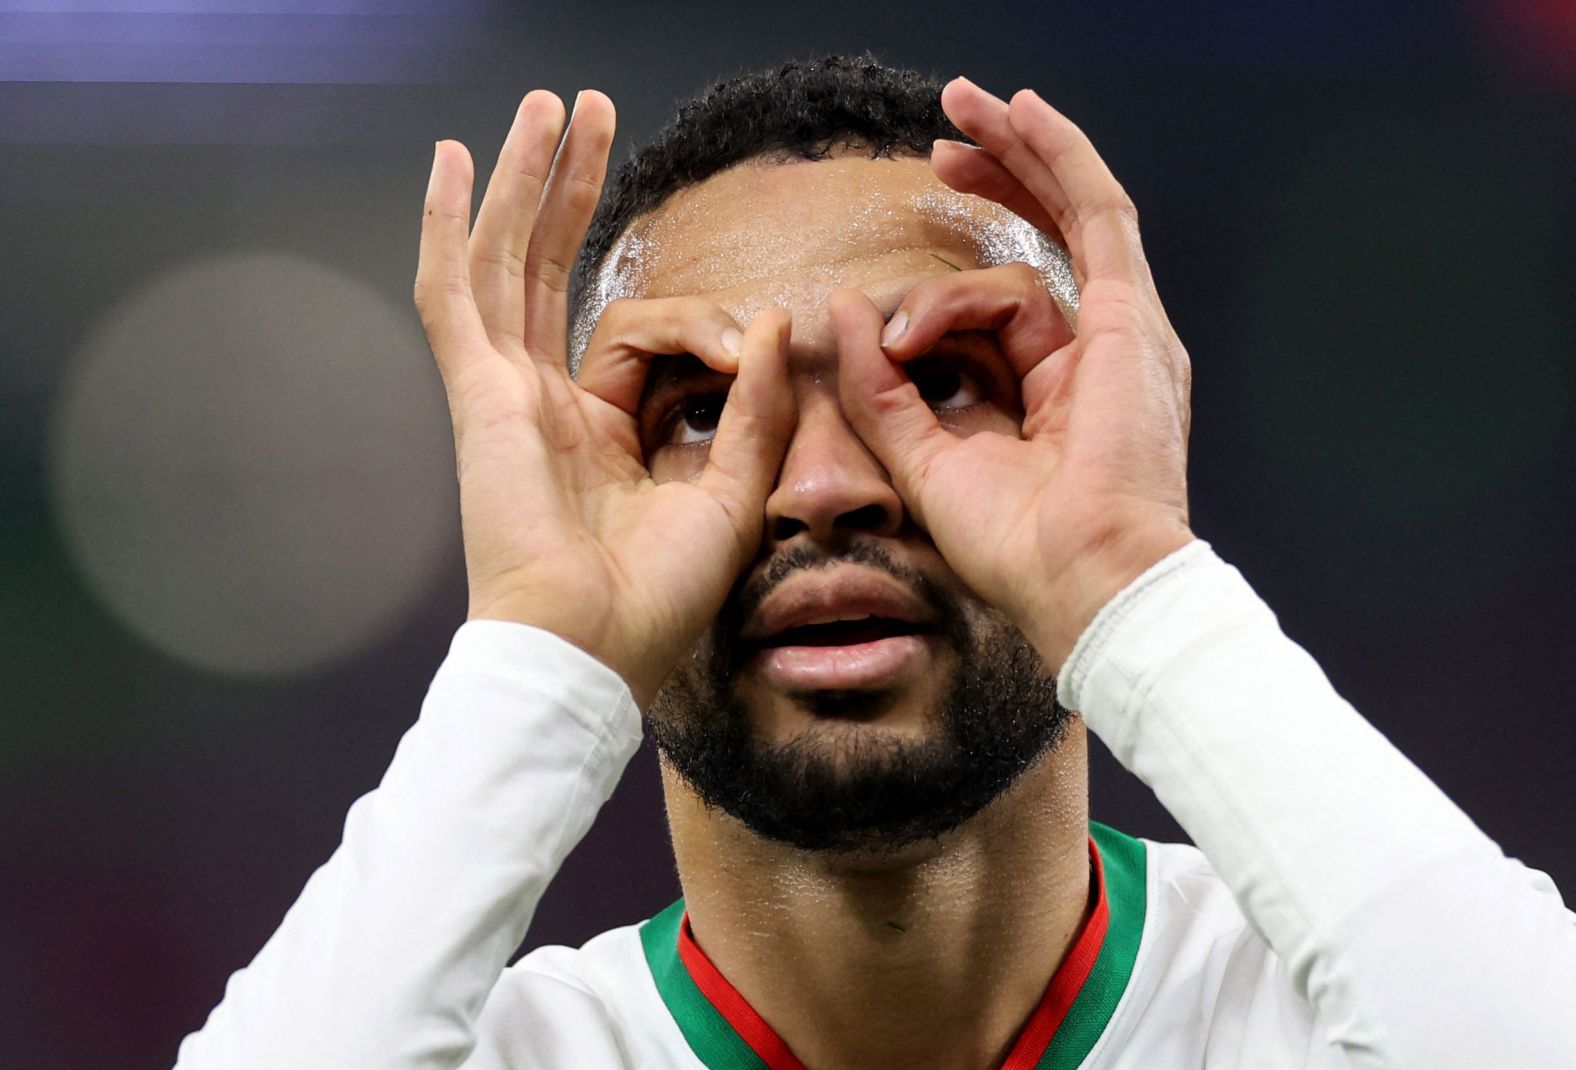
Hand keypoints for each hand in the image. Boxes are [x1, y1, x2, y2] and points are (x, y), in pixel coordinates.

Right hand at [414, 90, 793, 706]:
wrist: (591, 650)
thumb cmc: (656, 599)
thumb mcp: (732, 492)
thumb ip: (752, 406)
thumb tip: (772, 317)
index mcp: (601, 433)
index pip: (644, 333)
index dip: (706, 323)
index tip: (753, 343)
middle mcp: (546, 404)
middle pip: (554, 270)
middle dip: (578, 191)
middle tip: (597, 112)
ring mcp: (504, 393)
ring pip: (509, 262)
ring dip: (530, 183)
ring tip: (555, 106)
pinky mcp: (477, 394)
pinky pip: (454, 294)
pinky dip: (446, 226)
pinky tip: (453, 159)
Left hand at [833, 79, 1193, 672]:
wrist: (1080, 575)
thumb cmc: (1016, 546)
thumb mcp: (921, 458)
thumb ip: (880, 386)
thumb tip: (844, 311)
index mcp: (1054, 396)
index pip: (1002, 311)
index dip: (949, 283)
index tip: (885, 304)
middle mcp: (1095, 355)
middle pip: (1045, 246)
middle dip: (996, 183)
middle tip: (942, 141)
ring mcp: (1120, 330)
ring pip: (1062, 220)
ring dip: (1013, 158)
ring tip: (956, 116)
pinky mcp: (1128, 313)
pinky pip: (1097, 212)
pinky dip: (1059, 158)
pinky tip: (1020, 115)